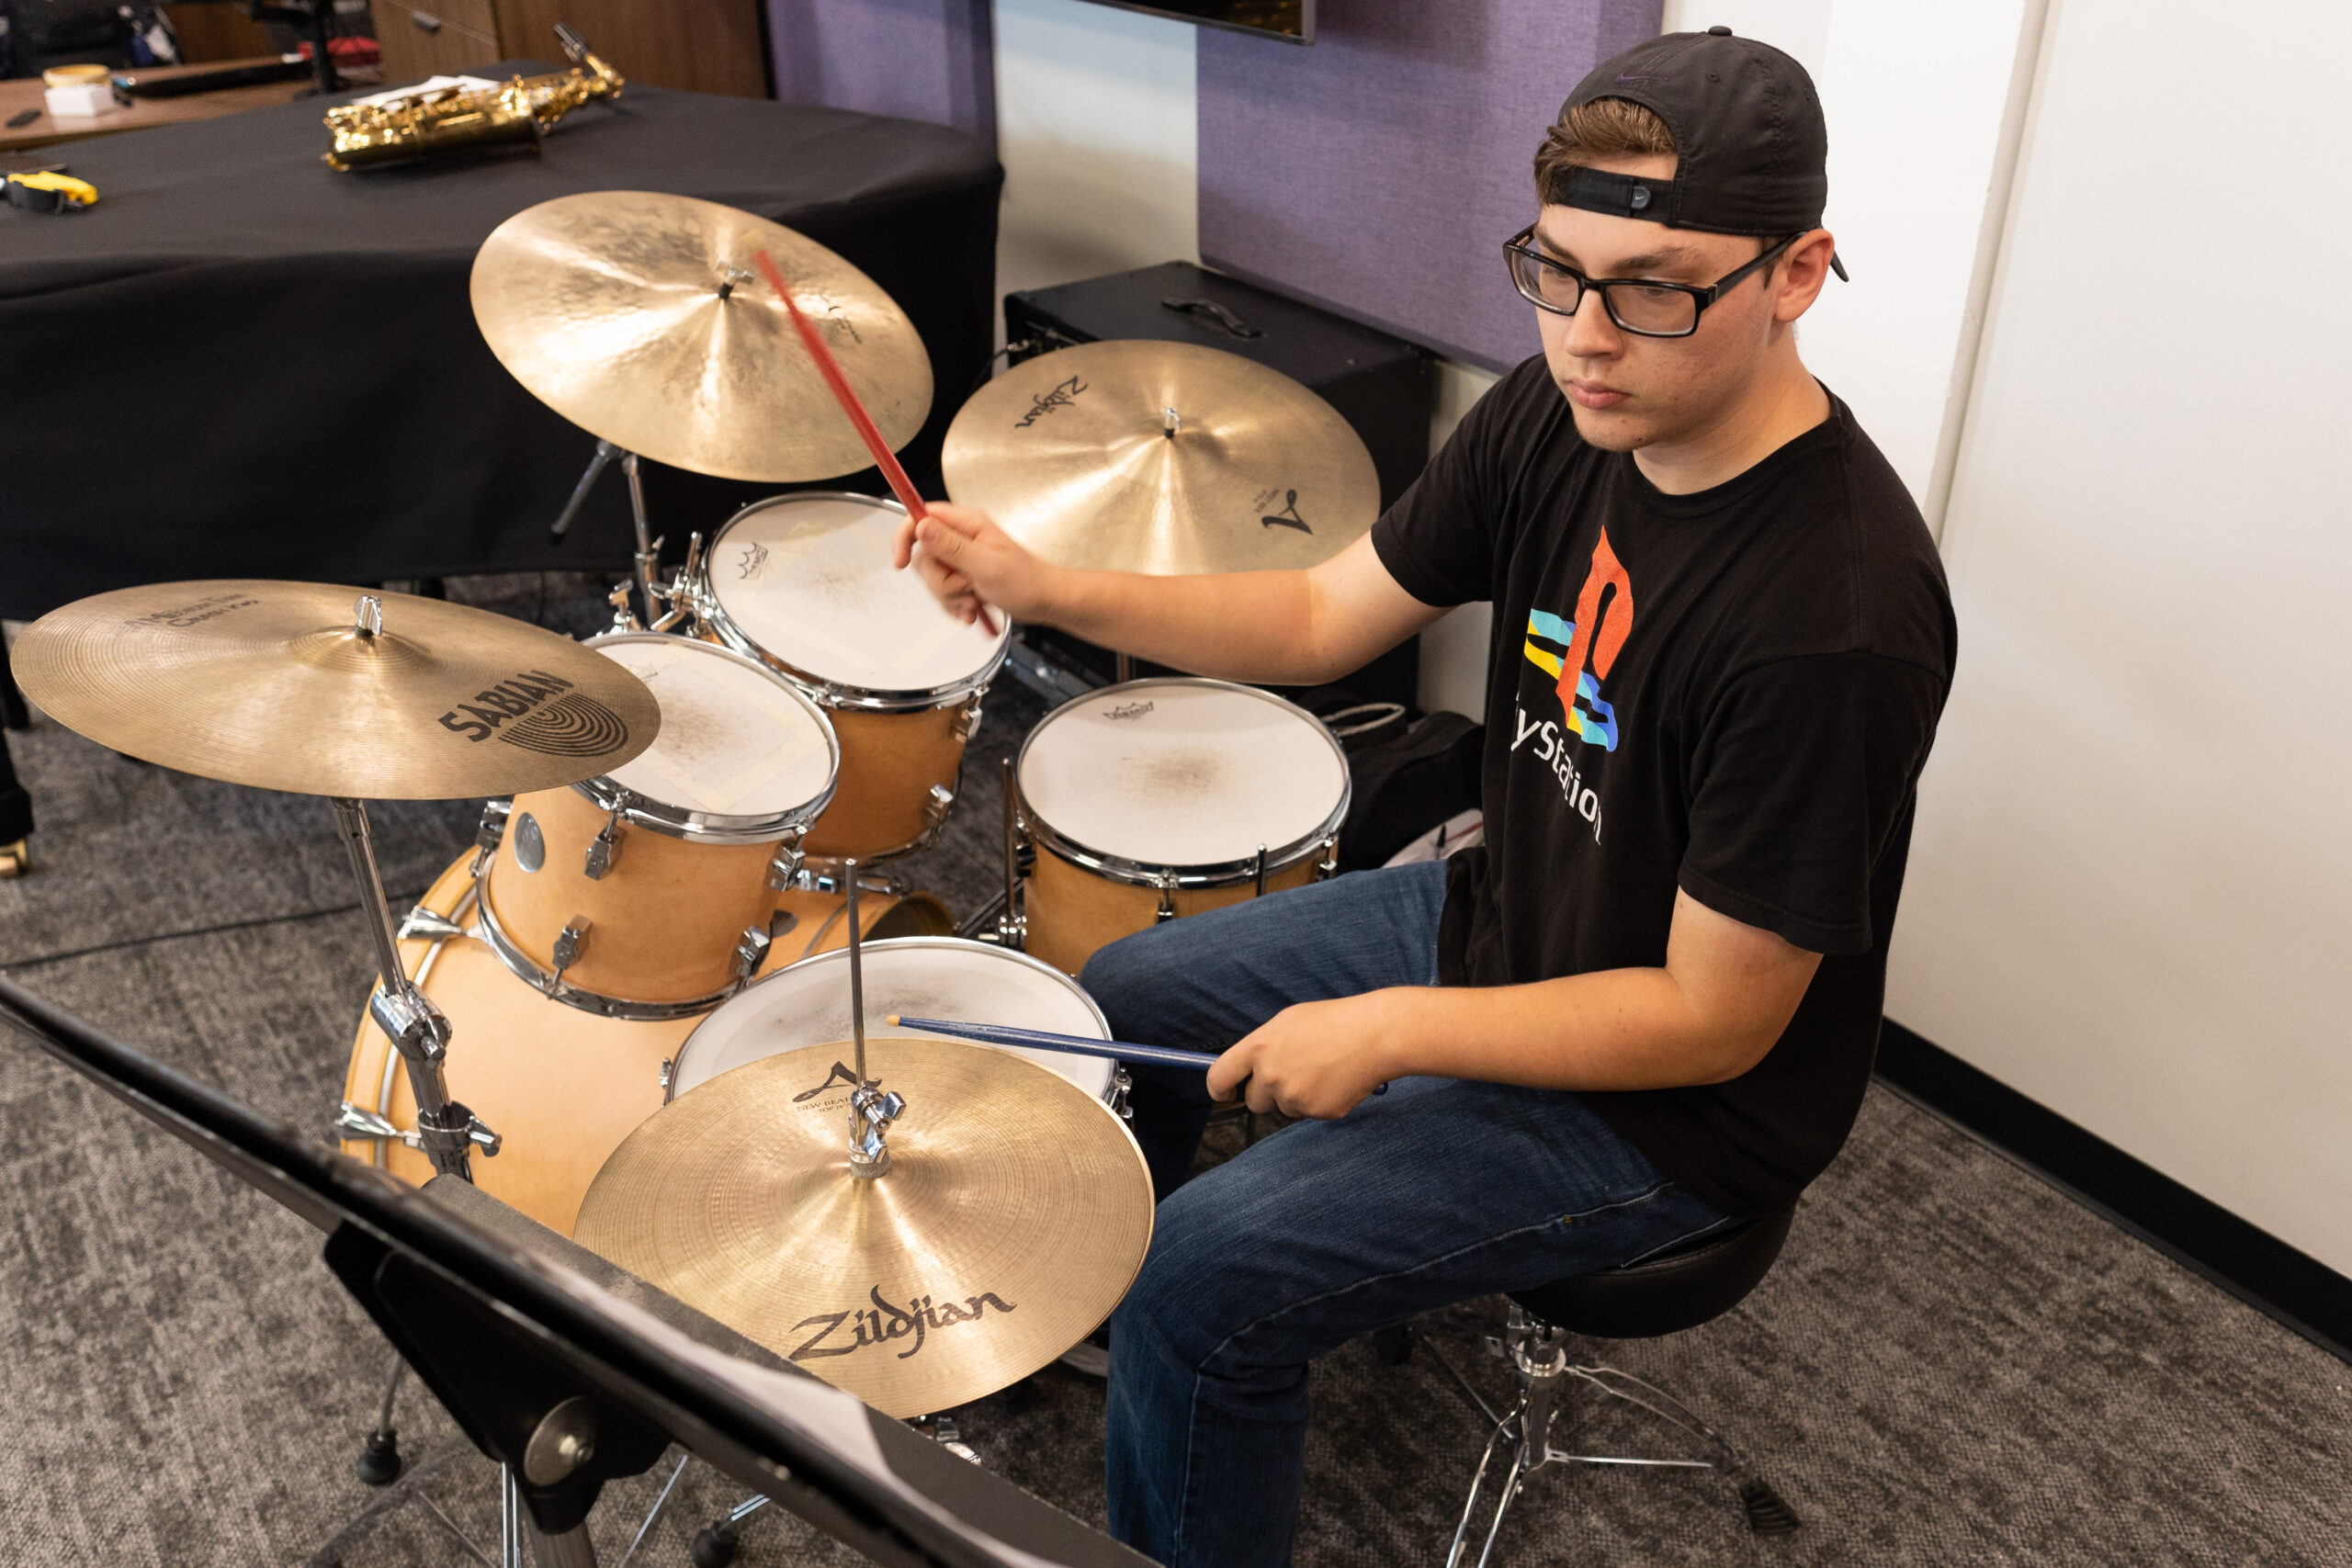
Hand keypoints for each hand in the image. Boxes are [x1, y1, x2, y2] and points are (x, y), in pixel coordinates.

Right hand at [891, 502, 1056, 626]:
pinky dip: (955, 605)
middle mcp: (961, 537)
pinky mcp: (962, 576)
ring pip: (932, 578)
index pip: (921, 516)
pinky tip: (973, 608)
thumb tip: (922, 527)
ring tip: (975, 600)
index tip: (900, 562)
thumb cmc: (1026, 582)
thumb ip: (952, 546)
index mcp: (967, 524)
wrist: (1044, 602)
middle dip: (939, 580)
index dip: (905, 537)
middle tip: (965, 587)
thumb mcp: (987, 565)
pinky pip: (942, 592)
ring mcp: (961, 558)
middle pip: (923, 556)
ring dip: (950, 597)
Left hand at [1205, 992, 1403, 1120]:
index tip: (1224, 1093)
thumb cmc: (1334, 1021)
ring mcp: (1294, 1097)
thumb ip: (1264, 1046)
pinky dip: (1320, 1102)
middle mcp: (1271, 1076)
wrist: (1376, 1034)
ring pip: (1284, 1109)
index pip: (1220, 1077)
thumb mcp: (1288, 1021)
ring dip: (1297, 1097)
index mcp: (1259, 1048)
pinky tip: (1337, 1081)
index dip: (1219, 1088)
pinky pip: (1310, 1114)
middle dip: (1268, 1094)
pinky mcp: (1318, 1112)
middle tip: (1293, 1074)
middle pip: (1253, 1102)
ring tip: (1322, 1071)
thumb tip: (1249, 1068)